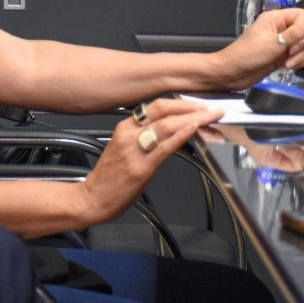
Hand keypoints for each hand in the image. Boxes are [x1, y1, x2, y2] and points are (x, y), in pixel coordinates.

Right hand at [79, 98, 223, 223]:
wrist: (93, 199)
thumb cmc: (109, 178)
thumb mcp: (125, 149)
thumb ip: (145, 138)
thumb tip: (171, 132)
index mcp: (125, 127)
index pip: (156, 107)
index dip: (180, 103)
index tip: (198, 105)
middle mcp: (129, 133)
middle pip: (163, 110)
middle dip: (190, 107)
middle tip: (211, 109)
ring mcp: (134, 150)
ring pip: (167, 125)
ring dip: (193, 119)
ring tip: (211, 117)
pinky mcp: (141, 168)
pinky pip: (165, 147)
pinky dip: (182, 134)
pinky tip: (195, 128)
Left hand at [213, 9, 303, 88]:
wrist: (233, 73)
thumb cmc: (248, 54)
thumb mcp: (274, 43)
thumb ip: (295, 34)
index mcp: (276, 18)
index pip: (301, 15)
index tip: (296, 40)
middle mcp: (280, 28)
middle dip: (302, 45)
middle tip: (290, 54)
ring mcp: (281, 42)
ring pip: (303, 45)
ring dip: (299, 56)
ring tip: (287, 64)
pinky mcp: (282, 56)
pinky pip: (298, 56)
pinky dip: (296, 62)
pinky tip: (287, 67)